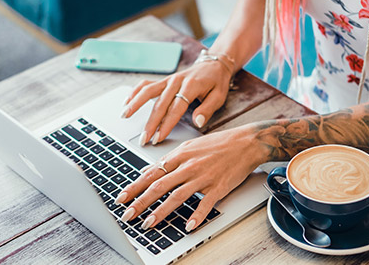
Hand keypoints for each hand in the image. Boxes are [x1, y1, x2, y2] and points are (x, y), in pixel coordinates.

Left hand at [114, 125, 268, 231]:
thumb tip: (149, 170)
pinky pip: (205, 204)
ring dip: (161, 211)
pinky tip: (187, 226)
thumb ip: (169, 160)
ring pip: (177, 196)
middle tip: (128, 215)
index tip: (121, 198)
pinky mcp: (218, 187)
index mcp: (179, 156)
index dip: (134, 187)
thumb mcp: (189, 146)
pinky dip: (196, 216)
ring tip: (148, 223)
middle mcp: (188, 166)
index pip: (151, 173)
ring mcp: (203, 177)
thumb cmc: (218, 144)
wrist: (246, 142)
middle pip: (159, 186)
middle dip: (140, 202)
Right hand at [121, 61, 232, 145]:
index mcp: (191, 86)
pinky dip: (135, 92)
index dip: (166, 125)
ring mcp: (168, 79)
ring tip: (124, 116)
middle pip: (159, 104)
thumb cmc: (216, 82)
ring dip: (135, 104)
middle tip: (144, 139)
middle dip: (150, 123)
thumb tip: (197, 123)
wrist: (214, 64)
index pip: (175, 109)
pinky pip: (146, 84)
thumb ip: (207, 109)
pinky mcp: (164, 79)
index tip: (158, 138)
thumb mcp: (219, 96)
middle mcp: (177, 81)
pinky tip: (126, 102)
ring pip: (148, 91)